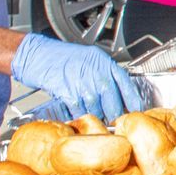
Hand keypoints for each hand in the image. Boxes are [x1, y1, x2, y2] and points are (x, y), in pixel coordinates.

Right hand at [12, 34, 144, 121]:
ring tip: (93, 115)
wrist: (37, 55)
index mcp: (105, 63)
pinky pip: (80, 111)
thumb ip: (104, 74)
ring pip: (97, 110)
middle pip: (113, 102)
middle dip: (114, 114)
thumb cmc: (62, 57)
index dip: (134, 100)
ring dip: (96, 116)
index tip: (138, 111)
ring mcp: (84, 84)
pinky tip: (78, 112)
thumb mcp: (91, 58)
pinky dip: (80, 115)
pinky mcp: (69, 94)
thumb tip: (116, 93)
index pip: (127, 84)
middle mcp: (98, 74)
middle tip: (113, 119)